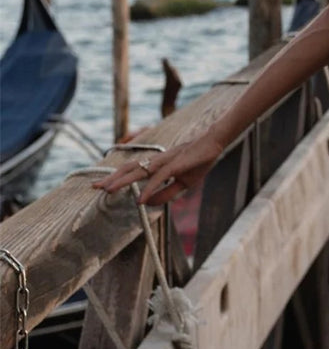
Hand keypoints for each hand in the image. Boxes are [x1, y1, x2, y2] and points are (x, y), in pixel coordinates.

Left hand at [92, 131, 223, 205]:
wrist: (214, 144)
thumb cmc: (198, 161)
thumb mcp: (183, 183)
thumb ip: (165, 193)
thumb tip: (147, 203)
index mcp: (157, 164)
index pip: (132, 170)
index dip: (116, 177)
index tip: (101, 185)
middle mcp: (157, 160)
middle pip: (129, 169)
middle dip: (111, 178)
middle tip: (94, 187)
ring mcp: (165, 161)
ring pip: (139, 171)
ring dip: (122, 181)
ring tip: (108, 190)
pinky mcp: (175, 164)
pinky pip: (159, 179)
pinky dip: (149, 189)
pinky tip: (141, 200)